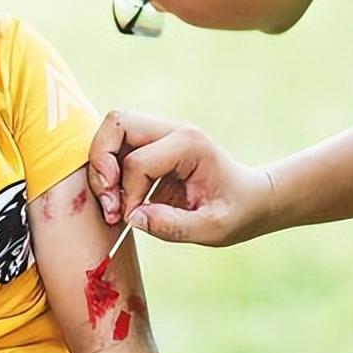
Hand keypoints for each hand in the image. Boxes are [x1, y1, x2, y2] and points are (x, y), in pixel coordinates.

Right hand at [88, 110, 273, 245]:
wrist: (250, 200)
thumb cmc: (236, 212)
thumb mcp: (212, 229)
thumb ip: (174, 226)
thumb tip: (133, 218)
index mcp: (190, 145)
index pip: (138, 162)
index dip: (128, 194)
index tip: (134, 218)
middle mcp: (173, 131)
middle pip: (116, 124)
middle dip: (102, 163)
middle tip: (110, 201)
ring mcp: (161, 134)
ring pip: (112, 130)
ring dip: (101, 165)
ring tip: (113, 201)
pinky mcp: (152, 145)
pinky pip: (117, 144)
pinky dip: (108, 168)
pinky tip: (119, 196)